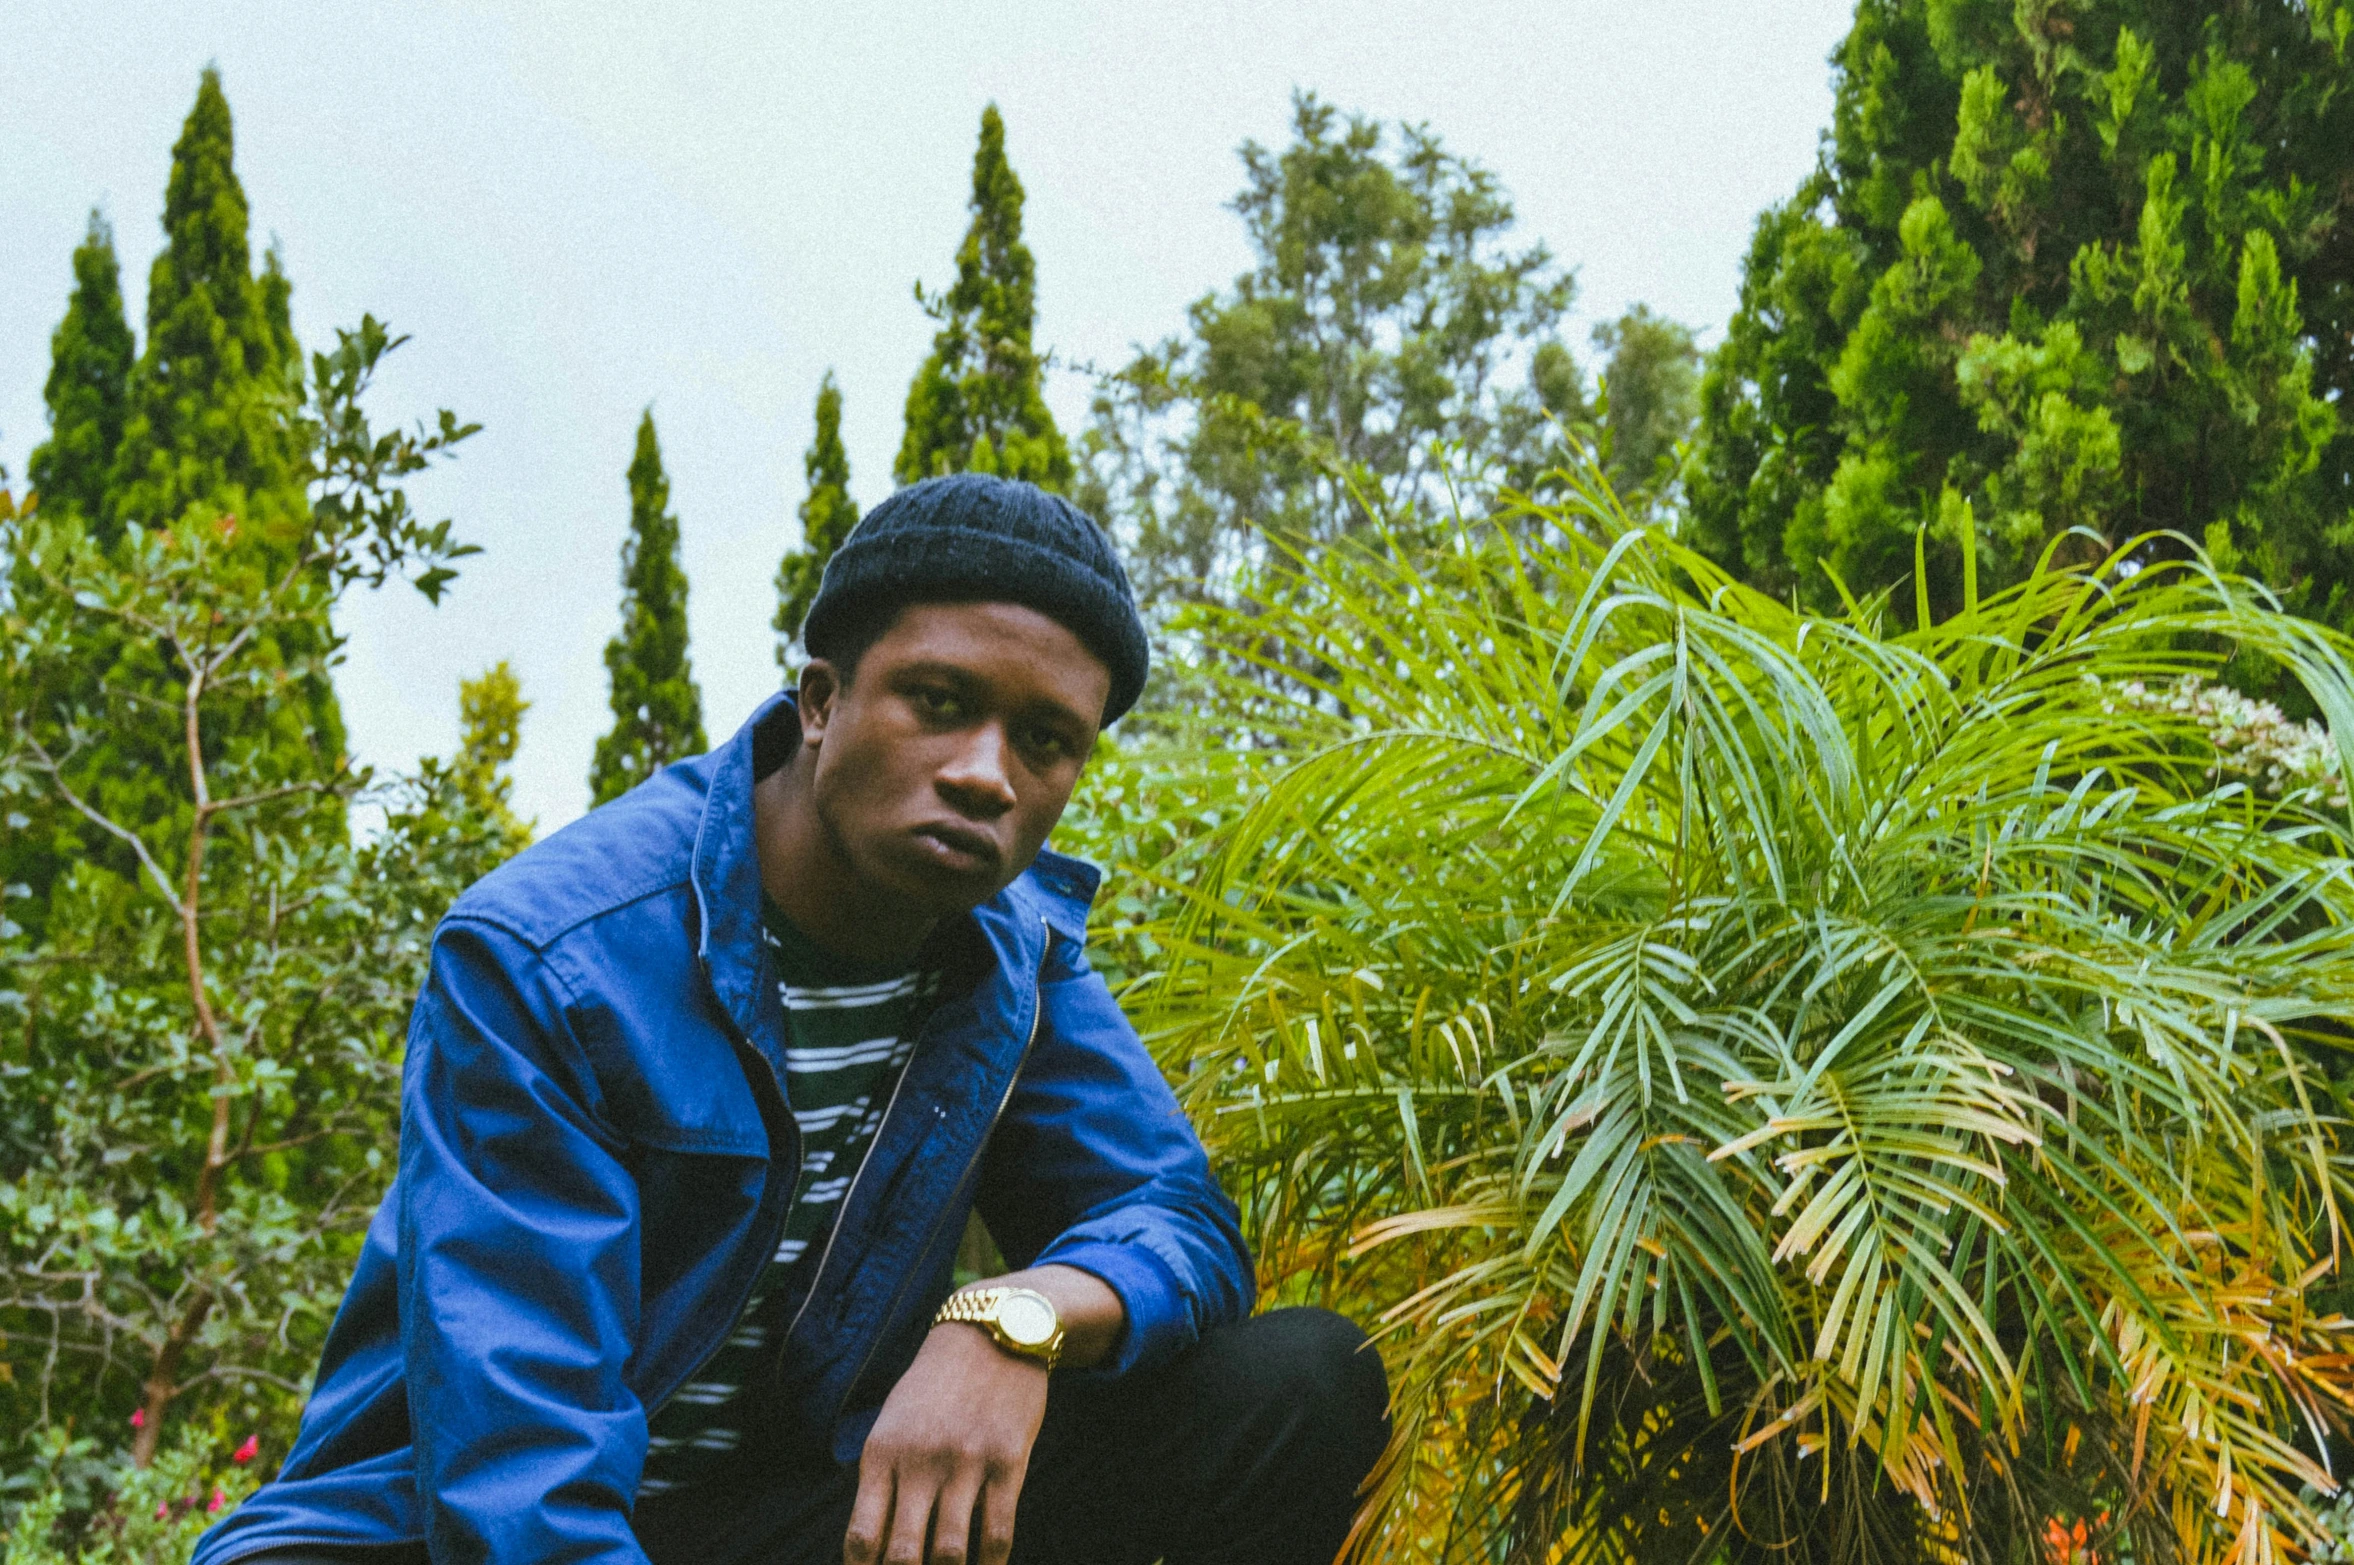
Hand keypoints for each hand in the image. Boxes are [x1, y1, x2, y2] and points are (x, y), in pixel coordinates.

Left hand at [845, 1266, 1122, 1564]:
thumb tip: (873, 1547)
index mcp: (882, 1453)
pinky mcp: (1008, 1461)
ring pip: (950, 1553)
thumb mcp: (893, 1422)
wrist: (993, 1332)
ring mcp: (965, 1462)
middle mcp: (919, 1461)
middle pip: (902, 1556)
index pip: (862, 1537)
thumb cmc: (935, 1387)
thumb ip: (881, 1479)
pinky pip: (997, 1533)